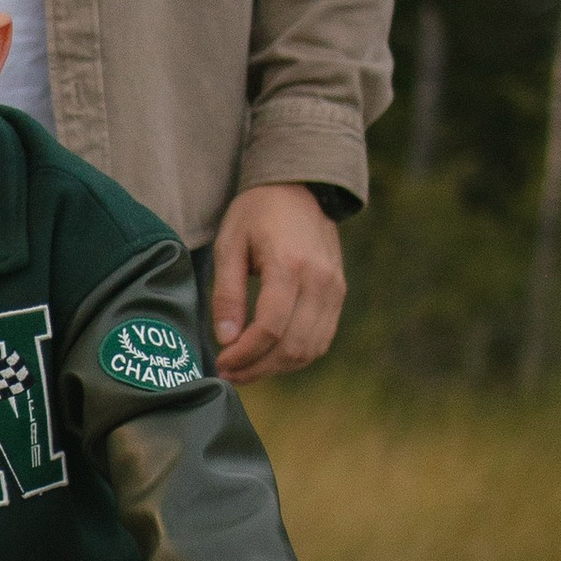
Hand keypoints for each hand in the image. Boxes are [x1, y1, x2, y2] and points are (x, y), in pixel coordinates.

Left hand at [209, 182, 344, 383]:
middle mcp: (319, 280)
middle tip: (229, 373)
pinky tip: (270, 356)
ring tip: (246, 369)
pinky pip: (322, 339)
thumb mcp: (230, 245)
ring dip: (277, 367)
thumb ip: (227, 294)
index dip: (244, 355)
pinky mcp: (339, 294)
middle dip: (258, 368)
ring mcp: (334, 289)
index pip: (270, 328)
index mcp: (289, 265)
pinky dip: (296, 356)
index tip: (221, 362)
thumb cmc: (256, 213)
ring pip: (310, 349)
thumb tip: (226, 339)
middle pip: (292, 346)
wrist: (299, 188)